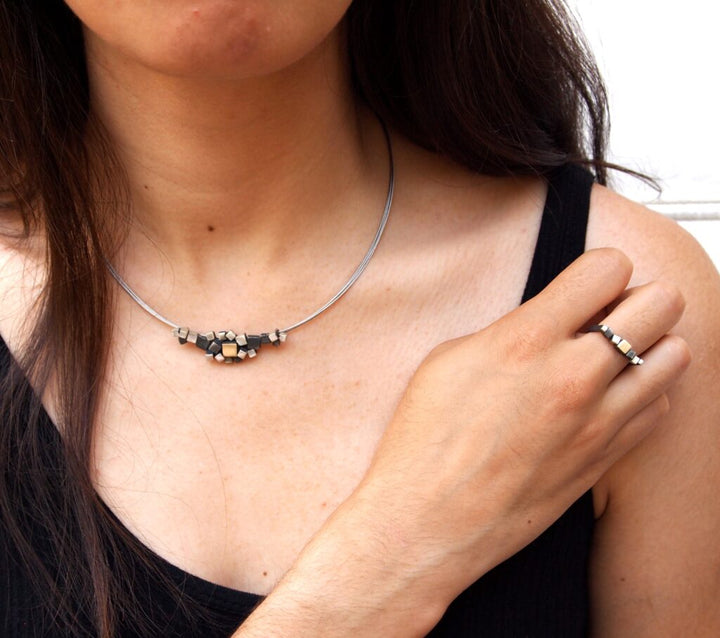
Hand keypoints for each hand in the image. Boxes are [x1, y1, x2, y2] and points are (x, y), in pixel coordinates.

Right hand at [236, 248, 689, 636]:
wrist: (429, 519)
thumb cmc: (427, 442)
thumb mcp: (450, 359)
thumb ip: (511, 330)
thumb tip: (545, 321)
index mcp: (526, 340)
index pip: (607, 268)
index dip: (601, 268)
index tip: (589, 282)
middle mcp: (572, 375)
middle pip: (660, 303)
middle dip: (638, 297)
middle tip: (610, 312)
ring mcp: (597, 420)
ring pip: (675, 355)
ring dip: (650, 344)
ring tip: (616, 355)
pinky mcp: (605, 458)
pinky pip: (659, 408)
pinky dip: (644, 394)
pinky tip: (611, 397)